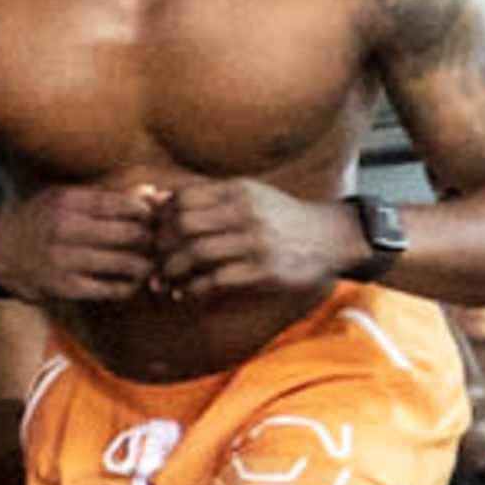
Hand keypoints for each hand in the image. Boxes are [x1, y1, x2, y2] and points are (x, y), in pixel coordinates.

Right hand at [0, 179, 178, 315]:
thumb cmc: (38, 220)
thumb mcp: (65, 199)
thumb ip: (109, 197)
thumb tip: (153, 193)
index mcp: (69, 201)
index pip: (124, 204)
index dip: (148, 213)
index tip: (155, 218)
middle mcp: (67, 228)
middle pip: (131, 234)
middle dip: (153, 240)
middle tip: (161, 244)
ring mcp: (66, 260)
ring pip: (126, 263)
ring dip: (146, 266)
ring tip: (151, 264)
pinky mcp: (66, 287)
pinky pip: (111, 289)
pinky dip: (127, 287)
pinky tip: (130, 282)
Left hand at [139, 175, 361, 311]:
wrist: (330, 237)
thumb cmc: (279, 216)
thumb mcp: (248, 195)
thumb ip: (206, 196)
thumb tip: (155, 198)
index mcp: (237, 190)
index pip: (183, 198)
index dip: (162, 218)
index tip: (155, 233)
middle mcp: (244, 213)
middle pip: (184, 225)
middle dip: (161, 245)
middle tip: (153, 259)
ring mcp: (254, 242)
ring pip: (196, 253)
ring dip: (173, 270)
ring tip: (164, 280)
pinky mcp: (263, 271)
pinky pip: (216, 280)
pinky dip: (194, 289)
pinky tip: (185, 293)